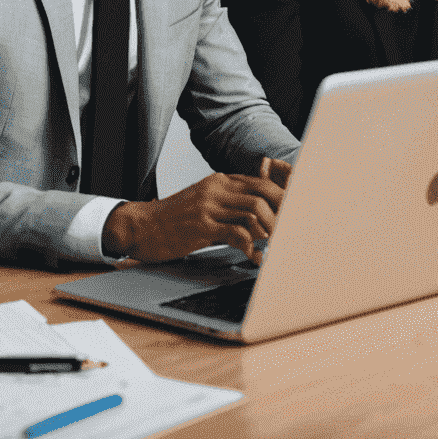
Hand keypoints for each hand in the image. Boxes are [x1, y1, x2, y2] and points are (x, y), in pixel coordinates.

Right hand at [102, 166, 286, 263]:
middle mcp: (217, 188)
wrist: (142, 225)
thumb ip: (230, 205)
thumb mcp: (205, 203)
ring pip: (253, 211)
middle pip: (263, 193)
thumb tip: (260, 217)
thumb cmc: (175, 219)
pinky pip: (236, 232)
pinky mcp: (202, 225)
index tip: (295, 215)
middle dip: (282, 213)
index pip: (261, 182)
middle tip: (291, 233)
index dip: (281, 199)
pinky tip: (253, 257)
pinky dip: (250, 246)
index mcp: (220, 181)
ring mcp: (209, 205)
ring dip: (269, 231)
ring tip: (274, 247)